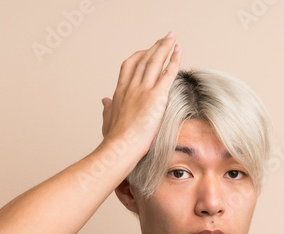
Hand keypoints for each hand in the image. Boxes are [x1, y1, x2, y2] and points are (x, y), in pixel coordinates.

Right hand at [100, 32, 181, 154]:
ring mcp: (143, 90)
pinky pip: (167, 73)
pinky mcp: (156, 96)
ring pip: (155, 61)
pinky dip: (174, 60)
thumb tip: (104, 101)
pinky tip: (179, 51)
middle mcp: (131, 86)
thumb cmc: (114, 139)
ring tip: (172, 38)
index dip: (138, 57)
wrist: (120, 146)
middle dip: (154, 47)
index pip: (129, 67)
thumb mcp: (107, 121)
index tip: (146, 51)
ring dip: (164, 47)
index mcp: (120, 92)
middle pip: (143, 60)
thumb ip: (107, 109)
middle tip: (164, 39)